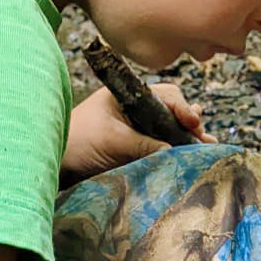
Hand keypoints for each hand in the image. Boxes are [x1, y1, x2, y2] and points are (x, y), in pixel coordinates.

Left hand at [61, 82, 211, 181]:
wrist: (54, 164)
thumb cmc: (77, 143)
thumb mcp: (114, 142)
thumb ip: (147, 145)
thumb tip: (180, 151)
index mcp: (128, 96)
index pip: (166, 95)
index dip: (183, 108)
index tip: (193, 122)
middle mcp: (135, 109)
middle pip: (173, 111)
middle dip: (190, 124)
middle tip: (203, 139)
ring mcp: (136, 128)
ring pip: (170, 129)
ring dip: (187, 137)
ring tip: (205, 145)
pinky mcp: (135, 148)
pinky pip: (161, 145)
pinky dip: (176, 148)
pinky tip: (192, 151)